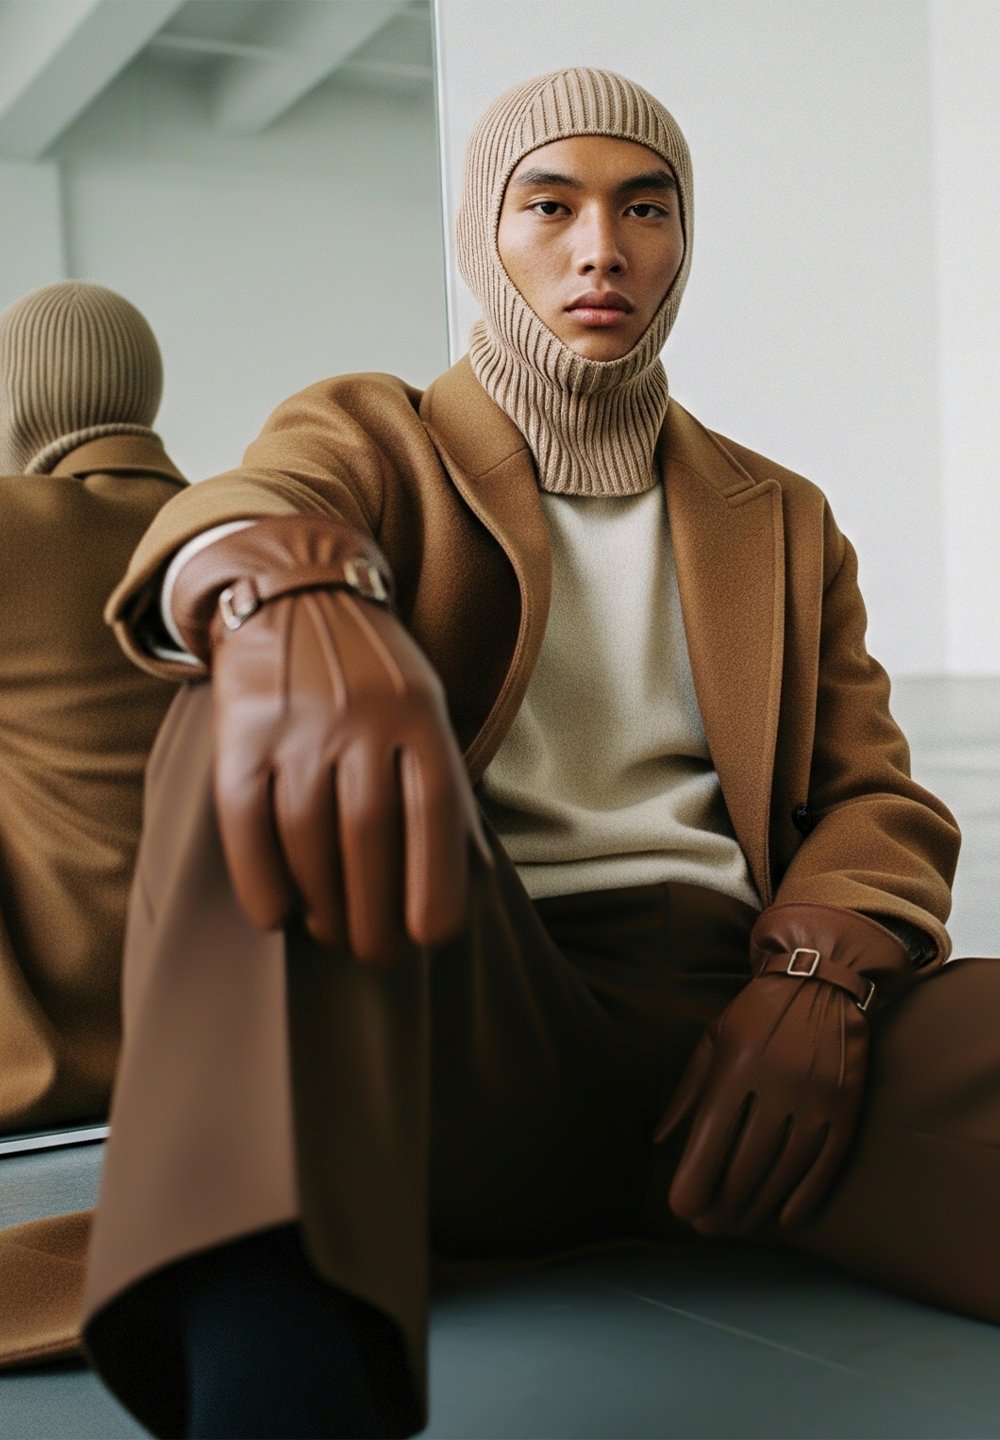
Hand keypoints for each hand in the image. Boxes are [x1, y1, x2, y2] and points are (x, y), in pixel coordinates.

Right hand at [171, 516, 489, 963]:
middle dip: (373, 913)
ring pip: (307, 835)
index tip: (428, 938)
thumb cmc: (373, 676)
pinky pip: (246, 819)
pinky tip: (276, 914)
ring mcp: (297, 722)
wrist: (295, 594)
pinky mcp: (241, 730)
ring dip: (322, 903)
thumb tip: (464, 882)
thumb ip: (440, 785)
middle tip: (375, 953)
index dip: (433, 883)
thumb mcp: (426, 709)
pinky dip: (260, 878)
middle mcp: (359, 716)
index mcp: (418, 714)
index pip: (433, 811)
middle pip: (368, 835)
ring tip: (332, 932)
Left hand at [654, 904, 910, 1234]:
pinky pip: (826, 1164)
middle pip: (747, 1162)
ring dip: (758, 1207)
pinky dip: (806, 1196)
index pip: (712, 1138)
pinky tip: (786, 1219)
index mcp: (737, 1067)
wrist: (822, 982)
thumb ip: (687, 1091)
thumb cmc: (756, 1015)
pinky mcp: (845, 1107)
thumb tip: (660, 1141)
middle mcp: (777, 1085)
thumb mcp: (712, 1039)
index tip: (681, 1208)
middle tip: (706, 1227)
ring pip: (785, 1170)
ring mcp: (815, 1098)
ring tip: (737, 1226)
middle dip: (722, 1203)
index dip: (695, 1179)